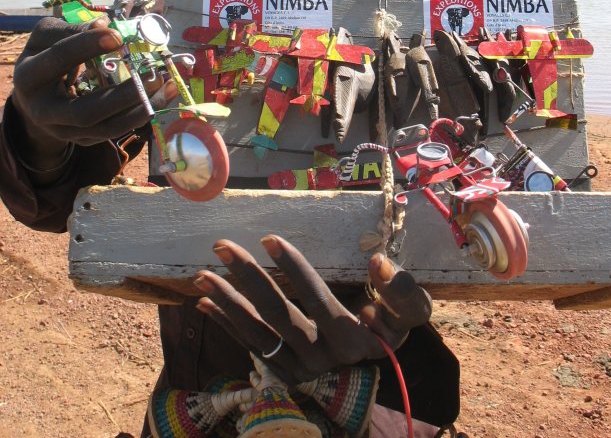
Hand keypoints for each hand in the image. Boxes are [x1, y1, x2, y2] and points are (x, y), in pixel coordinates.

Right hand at [10, 17, 177, 171]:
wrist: (34, 99)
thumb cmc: (44, 59)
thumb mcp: (46, 38)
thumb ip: (71, 30)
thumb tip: (103, 26)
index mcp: (29, 76)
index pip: (59, 60)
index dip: (87, 47)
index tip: (117, 35)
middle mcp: (44, 111)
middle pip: (84, 112)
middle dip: (121, 96)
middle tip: (151, 75)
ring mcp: (64, 131)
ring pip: (104, 128)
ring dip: (139, 109)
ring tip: (165, 86)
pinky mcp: (83, 139)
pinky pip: (114, 131)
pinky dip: (140, 115)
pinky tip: (161, 97)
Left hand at [194, 235, 431, 384]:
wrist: (371, 374)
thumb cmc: (388, 331)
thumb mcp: (408, 315)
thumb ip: (401, 292)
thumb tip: (378, 261)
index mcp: (350, 339)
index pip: (317, 300)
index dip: (293, 269)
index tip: (269, 238)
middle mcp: (319, 356)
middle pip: (277, 314)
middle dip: (247, 278)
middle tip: (222, 245)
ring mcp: (296, 367)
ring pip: (255, 333)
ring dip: (226, 302)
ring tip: (201, 275)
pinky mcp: (279, 371)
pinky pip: (247, 346)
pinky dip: (225, 323)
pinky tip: (204, 303)